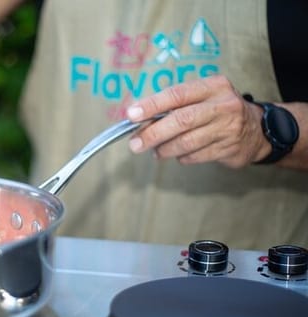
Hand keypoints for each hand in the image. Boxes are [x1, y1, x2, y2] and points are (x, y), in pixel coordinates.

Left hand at [125, 75, 269, 167]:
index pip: (177, 94)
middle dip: (153, 134)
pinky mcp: (230, 149)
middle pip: (181, 121)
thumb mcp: (201, 98)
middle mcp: (223, 105)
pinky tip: (179, 154)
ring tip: (156, 151)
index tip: (131, 115)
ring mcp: (229, 128)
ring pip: (187, 142)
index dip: (152, 105)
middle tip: (135, 144)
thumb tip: (138, 119)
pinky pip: (196, 156)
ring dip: (165, 149)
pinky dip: (182, 157)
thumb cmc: (216, 110)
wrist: (258, 130)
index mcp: (213, 86)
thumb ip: (173, 105)